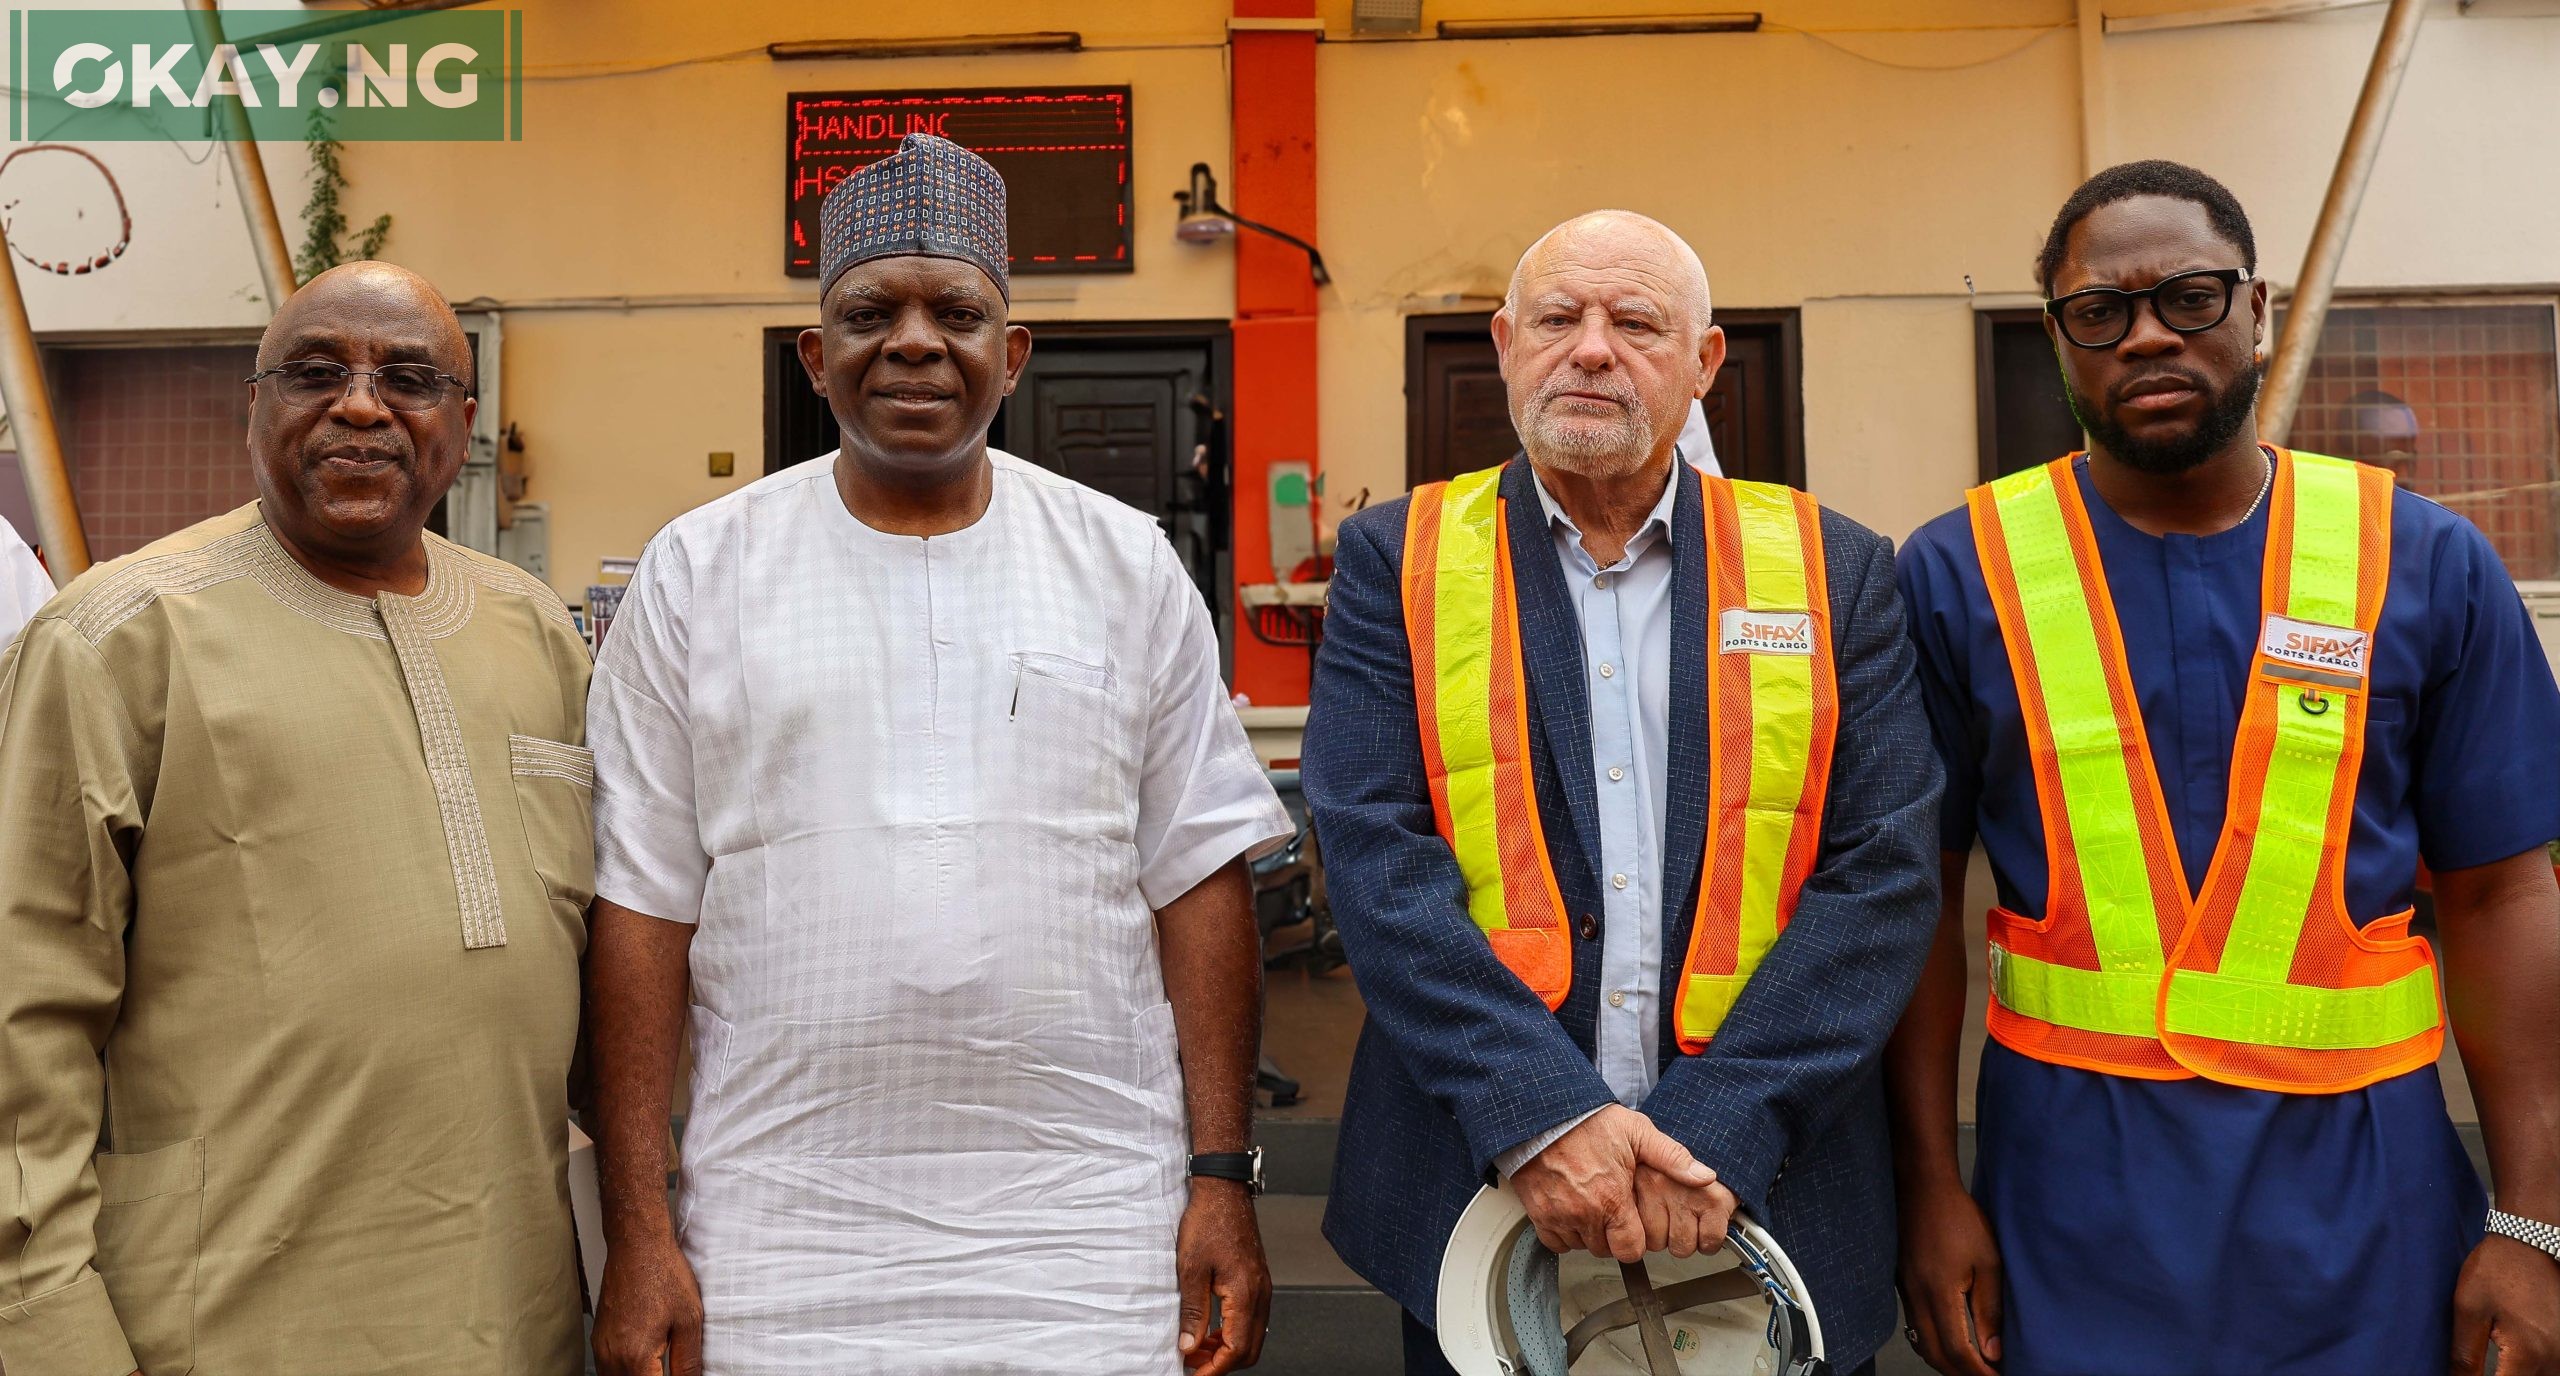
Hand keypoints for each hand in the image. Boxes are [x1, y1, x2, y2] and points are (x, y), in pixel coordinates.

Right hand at [592, 1233, 705, 1375]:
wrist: (637, 1245)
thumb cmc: (662, 1273)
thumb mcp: (689, 1321)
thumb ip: (688, 1362)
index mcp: (637, 1356)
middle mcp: (613, 1356)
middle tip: (669, 1369)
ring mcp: (602, 1348)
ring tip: (659, 1368)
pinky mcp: (599, 1339)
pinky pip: (608, 1369)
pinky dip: (624, 1372)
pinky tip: (643, 1364)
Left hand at [1177, 1181, 1269, 1372]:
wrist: (1223, 1189)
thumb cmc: (1207, 1221)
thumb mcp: (1190, 1269)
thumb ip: (1193, 1312)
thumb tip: (1189, 1345)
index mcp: (1245, 1293)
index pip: (1235, 1349)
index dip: (1214, 1369)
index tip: (1194, 1374)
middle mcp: (1260, 1293)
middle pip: (1249, 1350)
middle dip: (1222, 1363)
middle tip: (1193, 1363)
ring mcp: (1262, 1287)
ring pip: (1252, 1336)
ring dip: (1226, 1348)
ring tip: (1197, 1347)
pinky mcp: (1257, 1280)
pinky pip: (1252, 1319)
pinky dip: (1232, 1331)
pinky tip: (1210, 1327)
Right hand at [1511, 1105, 1716, 1262]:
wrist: (1544, 1113)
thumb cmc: (1588, 1122)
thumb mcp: (1637, 1132)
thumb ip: (1672, 1158)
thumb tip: (1705, 1176)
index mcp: (1612, 1200)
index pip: (1631, 1250)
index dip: (1636, 1240)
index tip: (1633, 1223)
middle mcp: (1585, 1214)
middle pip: (1606, 1249)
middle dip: (1612, 1235)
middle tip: (1612, 1209)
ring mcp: (1559, 1216)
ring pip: (1581, 1246)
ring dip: (1589, 1234)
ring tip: (1592, 1205)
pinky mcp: (1538, 1213)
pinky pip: (1555, 1242)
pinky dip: (1564, 1232)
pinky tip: (1571, 1211)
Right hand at [1896, 1177, 2001, 1375]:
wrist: (1922, 1188)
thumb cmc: (1957, 1217)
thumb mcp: (1988, 1261)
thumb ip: (1989, 1309)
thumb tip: (1994, 1350)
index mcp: (1940, 1294)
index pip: (1959, 1352)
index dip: (1979, 1373)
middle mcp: (1917, 1299)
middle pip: (1936, 1356)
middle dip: (1962, 1374)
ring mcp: (1906, 1293)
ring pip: (1923, 1345)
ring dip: (1947, 1362)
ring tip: (1972, 1365)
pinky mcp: (1903, 1286)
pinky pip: (1916, 1328)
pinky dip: (1934, 1345)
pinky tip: (1951, 1341)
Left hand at [2452, 1235, 2559, 1375]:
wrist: (2531, 1241)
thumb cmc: (2497, 1270)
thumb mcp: (2468, 1309)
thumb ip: (2464, 1354)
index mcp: (2528, 1355)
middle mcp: (2556, 1360)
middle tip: (2478, 1368)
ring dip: (2516, 1375)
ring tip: (2496, 1364)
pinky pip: (2550, 1369)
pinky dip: (2532, 1370)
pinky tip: (2514, 1362)